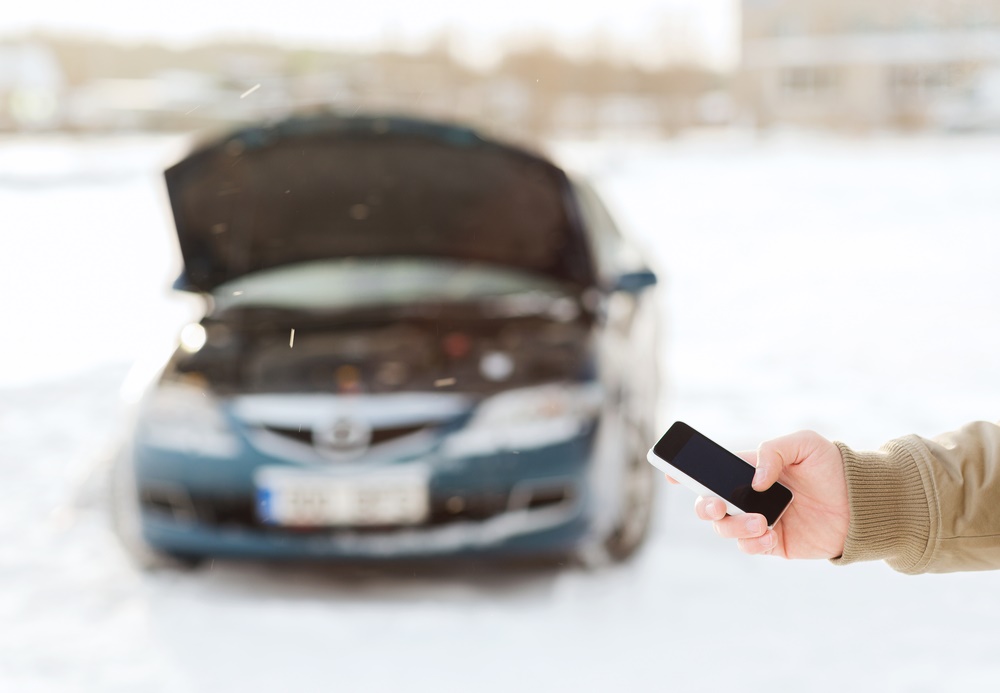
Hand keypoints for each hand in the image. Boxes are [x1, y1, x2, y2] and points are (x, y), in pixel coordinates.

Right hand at [668, 431, 848, 558]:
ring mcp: (759, 520)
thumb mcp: (804, 443)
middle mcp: (749, 496)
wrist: (864, 502)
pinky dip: (752, 542)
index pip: (711, 470)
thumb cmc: (834, 466)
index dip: (686, 472)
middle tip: (716, 506)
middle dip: (704, 506)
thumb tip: (754, 480)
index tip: (671, 474)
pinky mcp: (774, 543)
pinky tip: (770, 534)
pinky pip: (749, 547)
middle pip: (709, 504)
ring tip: (761, 522)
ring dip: (734, 526)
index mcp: (749, 469)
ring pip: (725, 528)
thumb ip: (773, 452)